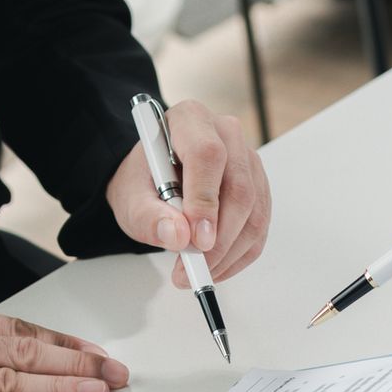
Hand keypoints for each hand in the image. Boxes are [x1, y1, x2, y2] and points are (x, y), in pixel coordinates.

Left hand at [106, 100, 271, 288]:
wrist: (154, 181)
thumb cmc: (144, 182)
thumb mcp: (131, 199)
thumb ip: (149, 217)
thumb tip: (179, 236)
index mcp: (190, 120)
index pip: (207, 156)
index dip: (205, 200)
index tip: (196, 240)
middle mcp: (226, 134)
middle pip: (239, 188)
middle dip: (220, 238)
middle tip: (195, 268)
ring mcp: (247, 160)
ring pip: (254, 211)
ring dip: (230, 252)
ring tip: (199, 271)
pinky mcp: (258, 186)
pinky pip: (259, 226)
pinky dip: (239, 254)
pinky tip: (217, 266)